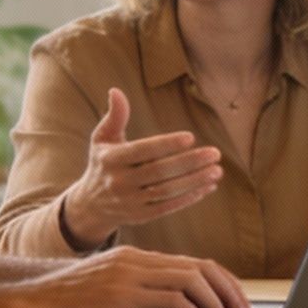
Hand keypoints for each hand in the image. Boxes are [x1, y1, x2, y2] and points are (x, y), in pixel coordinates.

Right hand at [21, 244, 251, 307]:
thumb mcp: (111, 301)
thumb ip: (143, 304)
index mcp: (134, 259)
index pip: (191, 264)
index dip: (220, 283)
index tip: (235, 303)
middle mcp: (136, 260)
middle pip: (200, 267)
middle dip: (229, 292)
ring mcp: (130, 274)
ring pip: (192, 280)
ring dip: (217, 304)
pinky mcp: (124, 294)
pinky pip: (172, 300)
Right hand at [56, 89, 224, 247]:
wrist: (90, 205)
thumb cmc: (103, 163)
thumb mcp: (102, 139)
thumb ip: (114, 116)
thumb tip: (115, 90)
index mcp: (111, 159)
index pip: (142, 151)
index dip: (166, 144)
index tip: (190, 137)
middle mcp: (120, 182)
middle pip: (159, 172)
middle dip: (189, 163)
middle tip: (215, 153)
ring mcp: (130, 202)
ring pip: (167, 192)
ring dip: (194, 181)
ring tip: (216, 170)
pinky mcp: (141, 216)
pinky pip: (168, 207)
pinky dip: (189, 198)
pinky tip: (208, 187)